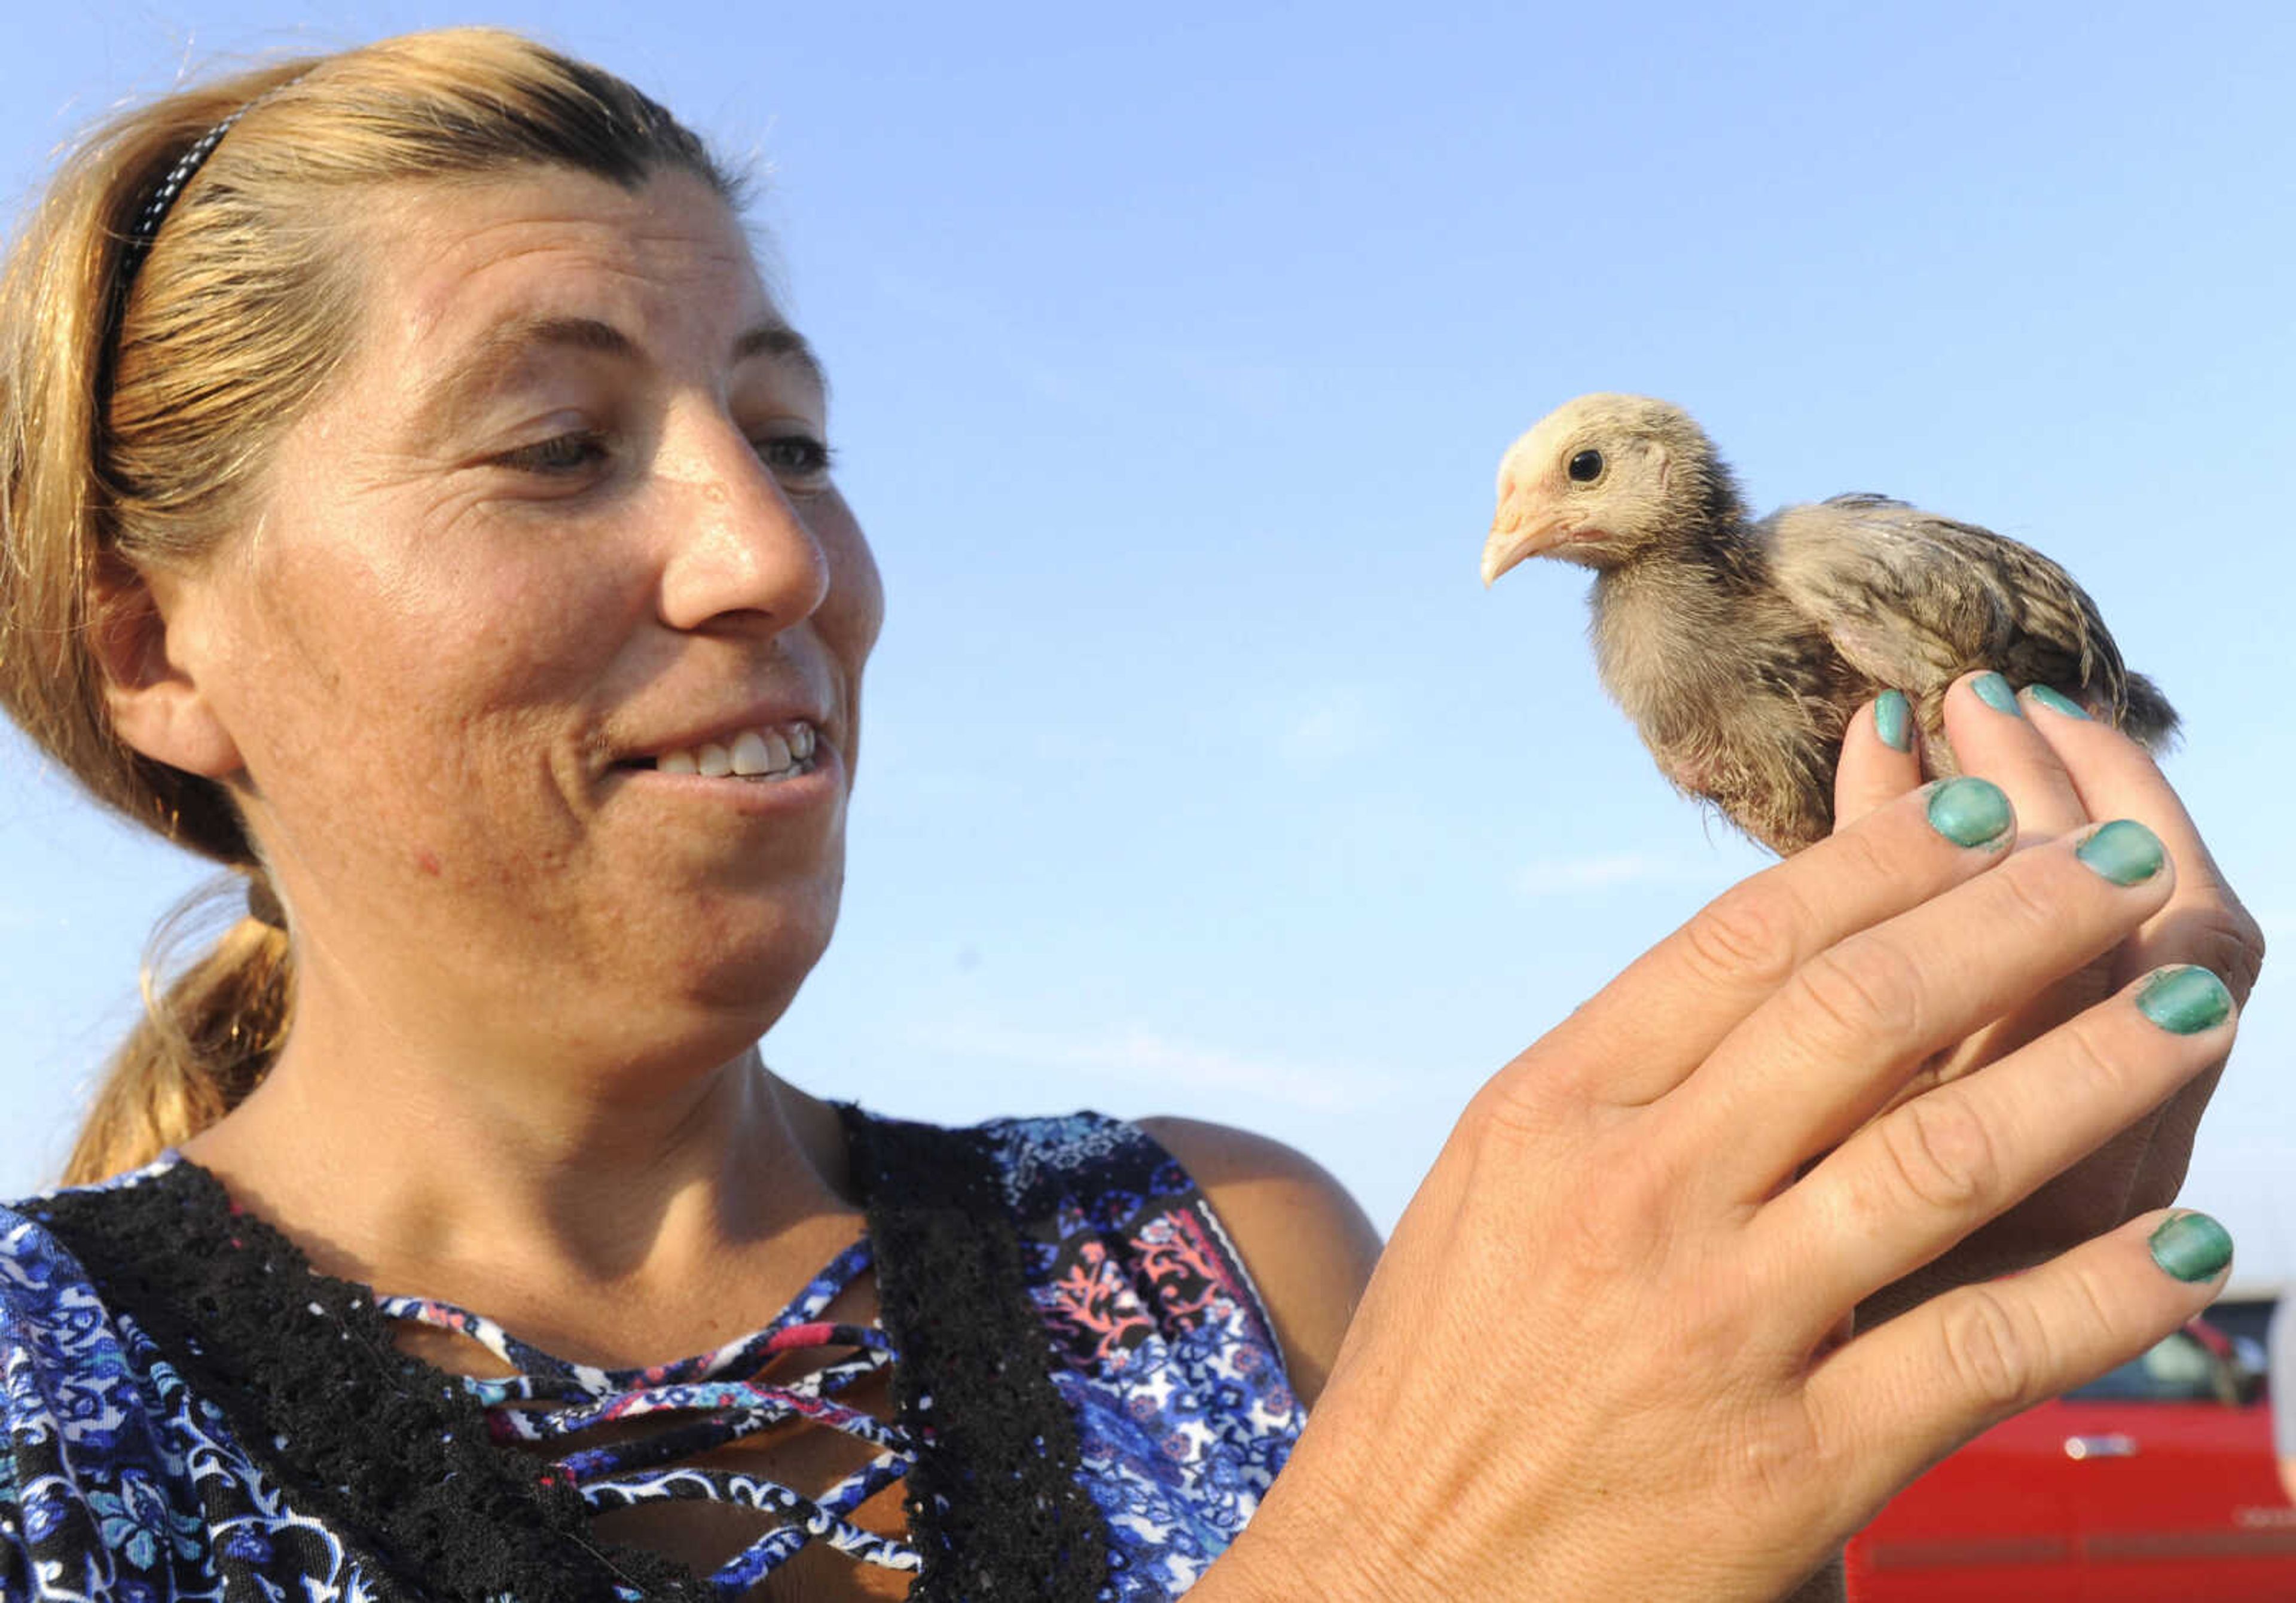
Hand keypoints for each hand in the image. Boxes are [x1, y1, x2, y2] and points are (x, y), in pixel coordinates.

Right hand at [1206, 715, 2243, 1601]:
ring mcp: (1717, 1330)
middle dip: (2019, 923)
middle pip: (1860, 1018)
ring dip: (2094, 1069)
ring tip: (2194, 1006)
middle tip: (2125, 867)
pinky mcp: (1790, 1469)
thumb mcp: (1497, 1182)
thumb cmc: (1449, 1366)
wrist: (1396, 1576)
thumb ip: (1628, 1079)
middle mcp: (1633, 1197)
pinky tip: (2191, 1248)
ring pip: (1945, 1158)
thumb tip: (1786, 960)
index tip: (1992, 816)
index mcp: (1553, 1110)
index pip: (1746, 943)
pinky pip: (1982, 1350)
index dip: (1889, 865)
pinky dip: (2104, 1292)